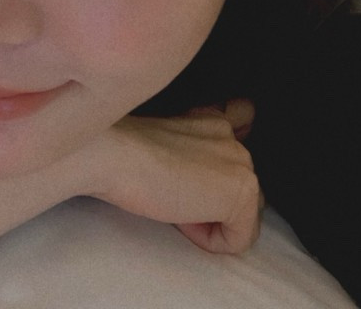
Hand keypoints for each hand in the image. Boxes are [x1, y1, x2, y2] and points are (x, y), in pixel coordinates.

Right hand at [91, 102, 260, 254]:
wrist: (116, 154)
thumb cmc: (123, 152)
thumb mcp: (164, 144)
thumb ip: (193, 150)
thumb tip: (199, 183)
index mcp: (212, 120)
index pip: (244, 122)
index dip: (226, 155)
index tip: (203, 170)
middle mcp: (233, 137)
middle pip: (241, 185)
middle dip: (211, 199)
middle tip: (171, 193)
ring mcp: (243, 163)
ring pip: (242, 214)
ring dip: (211, 218)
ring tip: (174, 203)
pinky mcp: (242, 193)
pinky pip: (238, 238)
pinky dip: (210, 240)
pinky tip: (181, 218)